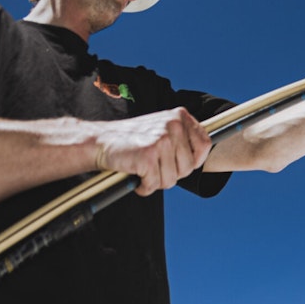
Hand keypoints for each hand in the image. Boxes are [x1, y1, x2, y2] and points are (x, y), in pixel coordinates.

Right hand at [94, 107, 211, 195]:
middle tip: (154, 167)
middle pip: (189, 167)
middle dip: (172, 174)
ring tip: (144, 169)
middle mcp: (173, 125)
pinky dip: (144, 186)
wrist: (98, 141)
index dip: (194, 160)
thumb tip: (206, 153)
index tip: (178, 163)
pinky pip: (155, 184)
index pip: (205, 144)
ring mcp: (162, 140)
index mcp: (179, 116)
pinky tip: (135, 175)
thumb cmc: (131, 140)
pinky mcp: (149, 156)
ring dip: (157, 181)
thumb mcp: (162, 129)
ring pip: (173, 179)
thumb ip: (183, 138)